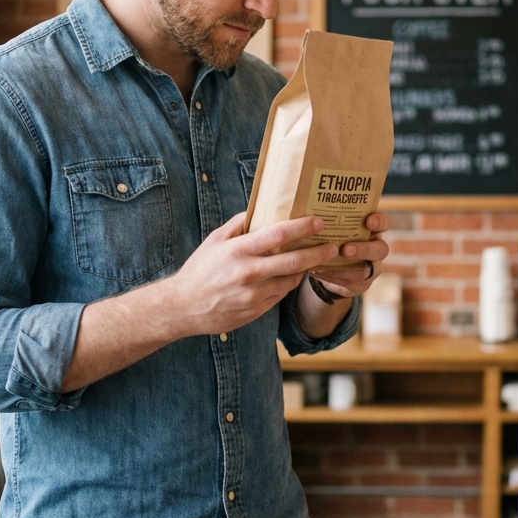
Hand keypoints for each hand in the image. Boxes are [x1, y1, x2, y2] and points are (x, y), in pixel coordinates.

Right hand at [167, 212, 338, 335]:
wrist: (183, 308)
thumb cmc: (200, 270)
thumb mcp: (214, 241)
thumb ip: (238, 224)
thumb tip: (260, 208)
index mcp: (238, 251)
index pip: (278, 235)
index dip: (302, 227)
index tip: (319, 221)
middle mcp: (249, 273)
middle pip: (294, 261)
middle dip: (318, 253)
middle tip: (333, 246)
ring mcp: (254, 294)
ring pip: (291, 280)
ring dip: (304, 270)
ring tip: (314, 259)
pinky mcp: (257, 310)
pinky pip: (281, 294)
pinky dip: (288, 283)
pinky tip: (290, 276)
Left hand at [309, 211, 389, 298]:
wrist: (332, 267)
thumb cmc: (334, 240)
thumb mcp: (336, 229)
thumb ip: (332, 221)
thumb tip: (312, 212)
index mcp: (372, 231)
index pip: (383, 224)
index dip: (379, 222)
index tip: (368, 221)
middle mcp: (376, 249)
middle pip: (380, 249)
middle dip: (363, 249)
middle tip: (345, 249)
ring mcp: (371, 268)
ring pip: (364, 271)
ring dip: (345, 268)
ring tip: (326, 263)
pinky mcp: (362, 284)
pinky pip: (350, 283)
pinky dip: (332, 277)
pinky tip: (318, 272)